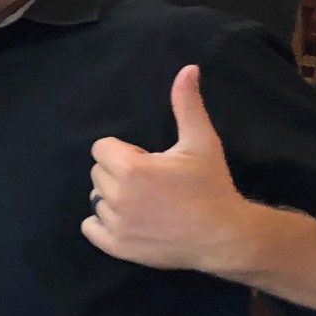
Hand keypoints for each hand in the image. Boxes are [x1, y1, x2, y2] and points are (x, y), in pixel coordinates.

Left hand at [82, 65, 254, 272]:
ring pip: (96, 199)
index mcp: (130, 168)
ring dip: (114, 198)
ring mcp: (114, 223)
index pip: (101, 149)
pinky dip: (103, 224)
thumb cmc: (212, 186)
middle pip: (98, 173)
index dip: (125, 153)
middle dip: (119, 173)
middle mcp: (116, 196)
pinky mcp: (116, 246)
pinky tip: (130, 221)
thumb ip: (187, 105)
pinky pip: (90, 227)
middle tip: (152, 183)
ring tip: (146, 203)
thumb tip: (188, 69)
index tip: (149, 162)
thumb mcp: (202, 142)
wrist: (225, 236)